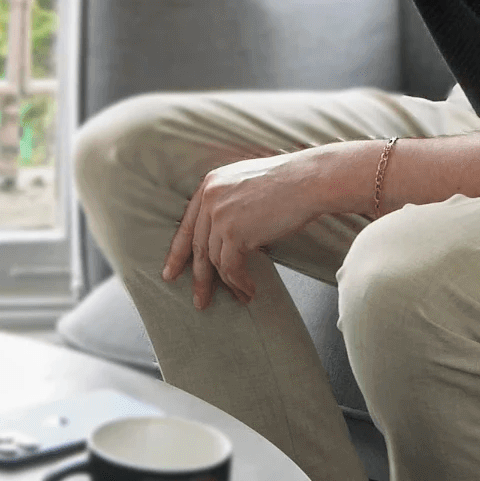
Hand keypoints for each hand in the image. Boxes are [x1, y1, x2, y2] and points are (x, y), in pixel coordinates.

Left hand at [160, 148, 340, 307]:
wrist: (308, 181)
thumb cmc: (288, 184)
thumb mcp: (246, 185)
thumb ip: (229, 204)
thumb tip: (224, 237)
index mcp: (209, 184)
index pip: (187, 224)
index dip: (178, 252)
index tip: (171, 272)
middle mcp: (209, 198)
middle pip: (196, 246)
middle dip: (198, 277)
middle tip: (199, 300)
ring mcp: (219, 216)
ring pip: (214, 261)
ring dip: (228, 284)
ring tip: (241, 296)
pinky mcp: (234, 233)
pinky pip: (230, 267)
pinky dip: (239, 283)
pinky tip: (249, 291)